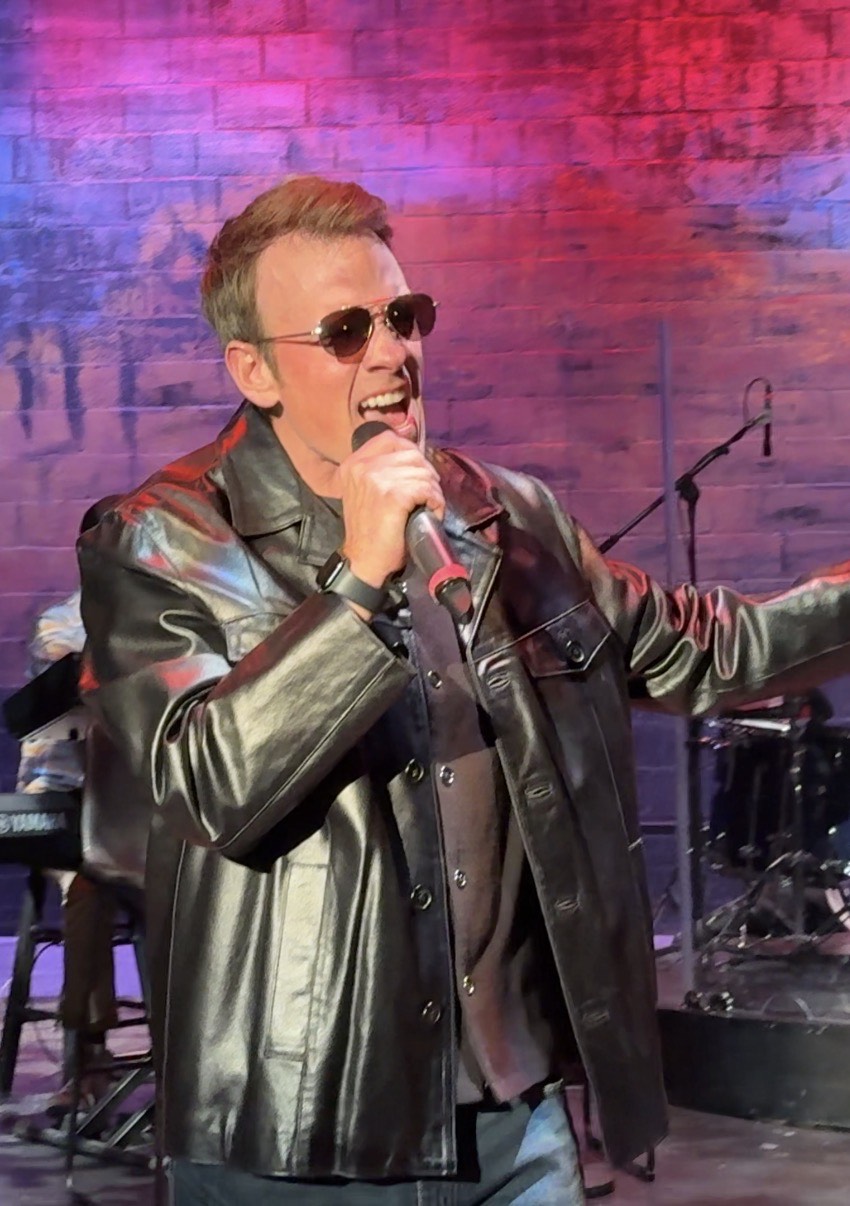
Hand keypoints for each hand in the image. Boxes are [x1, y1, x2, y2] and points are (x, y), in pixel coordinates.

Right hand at [339, 430, 444, 590]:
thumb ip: (380, 472)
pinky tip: (432, 512)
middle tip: (428, 495)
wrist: (363, 561)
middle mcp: (363, 466)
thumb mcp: (365, 492)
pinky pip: (427, 489)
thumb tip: (413, 460)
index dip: (411, 453)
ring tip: (429, 506)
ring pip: (423, 472)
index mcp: (354, 463)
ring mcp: (377, 479)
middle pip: (412, 455)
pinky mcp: (393, 495)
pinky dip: (436, 501)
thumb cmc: (369, 531)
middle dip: (427, 474)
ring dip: (433, 490)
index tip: (418, 473)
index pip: (390, 439)